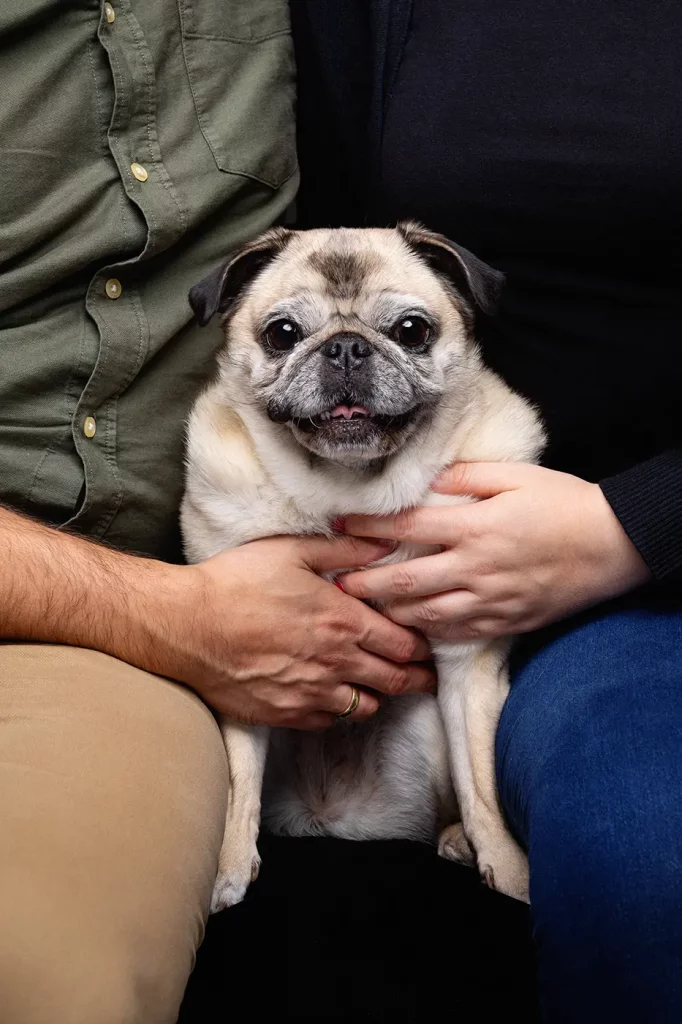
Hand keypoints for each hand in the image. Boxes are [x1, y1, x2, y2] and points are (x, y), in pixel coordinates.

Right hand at [161, 534, 434, 728]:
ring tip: (381, 687)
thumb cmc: (235, 583)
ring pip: (366, 707)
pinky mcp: (286, 714)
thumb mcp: (291, 551)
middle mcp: (335, 663)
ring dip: (378, 696)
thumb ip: (344, 550)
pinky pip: (329, 722)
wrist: (185, 627)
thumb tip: (384, 543)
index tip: (428, 646)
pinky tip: (335, 698)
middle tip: (428, 679)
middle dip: (418, 679)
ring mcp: (311, 693)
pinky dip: (340, 711)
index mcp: (343, 620)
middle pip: (395, 680)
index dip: (422, 647)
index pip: (403, 643)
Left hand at [338, 462, 650, 640]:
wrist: (612, 545)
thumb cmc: (563, 504)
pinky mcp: (505, 621)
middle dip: (365, 584)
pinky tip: (412, 629)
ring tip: (364, 611)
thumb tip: (430, 479)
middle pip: (406, 580)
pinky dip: (429, 633)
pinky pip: (457, 633)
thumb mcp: (515, 476)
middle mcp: (476, 567)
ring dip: (390, 613)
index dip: (368, 527)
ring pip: (426, 614)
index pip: (407, 527)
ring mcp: (490, 599)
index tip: (339, 525)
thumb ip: (467, 476)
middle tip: (335, 586)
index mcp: (475, 526)